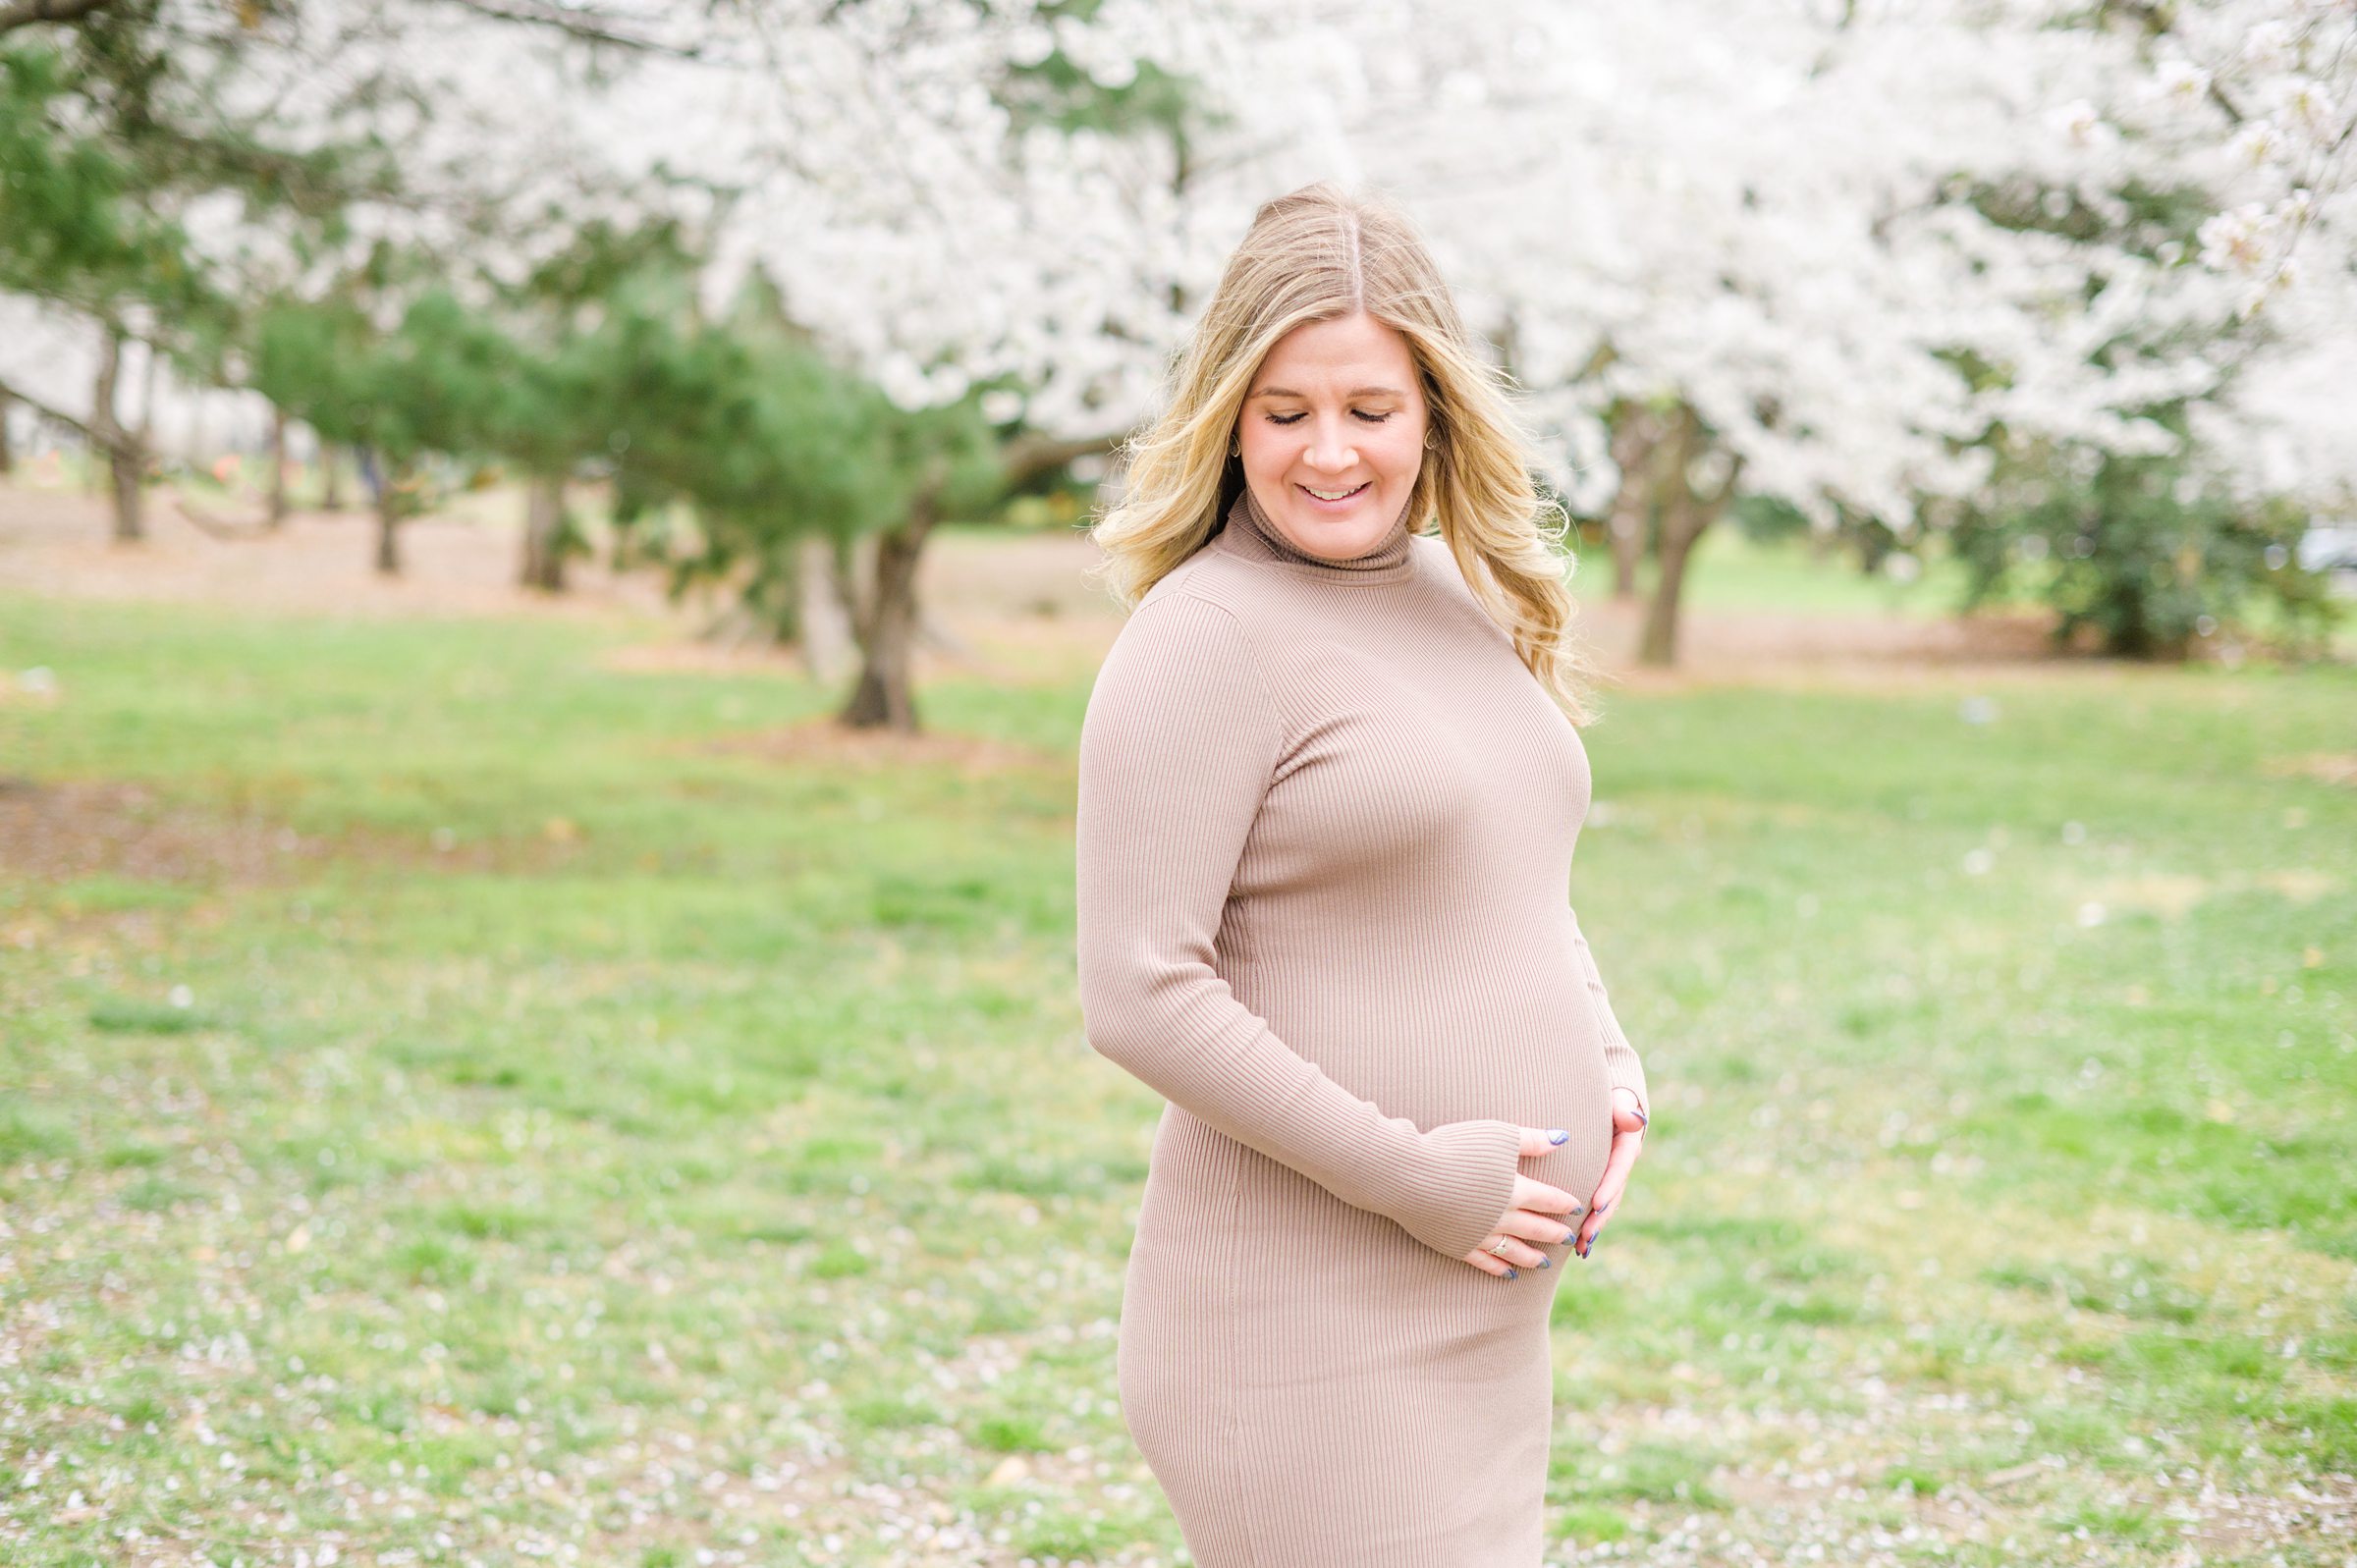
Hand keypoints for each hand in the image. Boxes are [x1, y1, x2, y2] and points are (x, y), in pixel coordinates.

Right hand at [1459, 1126, 1587, 1277]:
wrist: (1408, 1174)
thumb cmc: (1453, 1147)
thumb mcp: (1497, 1134)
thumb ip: (1531, 1139)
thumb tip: (1562, 1138)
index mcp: (1515, 1189)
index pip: (1548, 1199)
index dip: (1564, 1204)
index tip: (1577, 1209)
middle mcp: (1501, 1217)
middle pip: (1535, 1228)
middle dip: (1554, 1233)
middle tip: (1568, 1240)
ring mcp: (1479, 1235)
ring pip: (1513, 1250)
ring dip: (1531, 1257)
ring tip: (1544, 1263)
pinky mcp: (1456, 1245)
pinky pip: (1484, 1262)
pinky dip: (1498, 1268)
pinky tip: (1507, 1274)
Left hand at [1572, 1088, 1646, 1259]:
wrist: (1609, 1097)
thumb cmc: (1610, 1093)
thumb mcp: (1619, 1096)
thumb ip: (1624, 1107)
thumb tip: (1634, 1118)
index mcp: (1627, 1144)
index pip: (1618, 1167)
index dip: (1609, 1187)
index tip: (1595, 1205)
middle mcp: (1622, 1163)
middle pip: (1612, 1193)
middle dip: (1600, 1217)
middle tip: (1585, 1236)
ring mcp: (1612, 1173)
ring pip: (1605, 1204)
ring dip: (1594, 1226)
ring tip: (1581, 1248)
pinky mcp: (1601, 1179)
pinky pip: (1596, 1203)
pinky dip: (1589, 1222)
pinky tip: (1578, 1245)